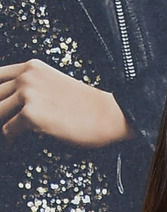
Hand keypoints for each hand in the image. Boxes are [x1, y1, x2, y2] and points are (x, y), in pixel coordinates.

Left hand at [0, 59, 132, 146]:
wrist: (110, 114)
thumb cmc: (87, 105)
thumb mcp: (54, 84)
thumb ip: (30, 87)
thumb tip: (7, 103)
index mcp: (32, 67)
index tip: (1, 105)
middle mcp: (28, 77)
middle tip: (4, 123)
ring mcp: (28, 94)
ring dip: (1, 126)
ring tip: (7, 137)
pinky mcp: (31, 114)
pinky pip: (6, 131)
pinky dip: (9, 141)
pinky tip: (15, 144)